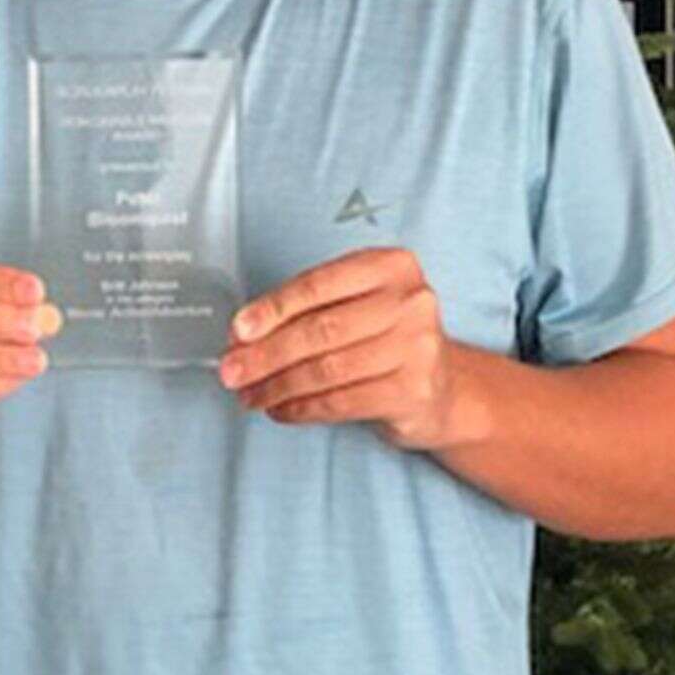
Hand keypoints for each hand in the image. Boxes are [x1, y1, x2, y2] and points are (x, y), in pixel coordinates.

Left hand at [216, 247, 455, 449]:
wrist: (442, 386)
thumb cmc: (385, 337)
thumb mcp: (356, 306)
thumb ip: (307, 312)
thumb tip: (244, 336)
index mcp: (391, 265)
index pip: (318, 284)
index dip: (272, 308)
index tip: (238, 330)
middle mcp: (410, 301)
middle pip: (321, 329)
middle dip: (267, 354)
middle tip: (232, 371)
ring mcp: (417, 346)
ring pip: (328, 369)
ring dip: (278, 386)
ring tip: (251, 395)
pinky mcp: (413, 390)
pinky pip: (342, 402)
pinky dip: (303, 408)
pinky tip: (281, 409)